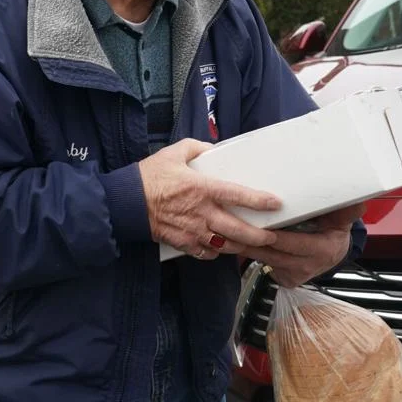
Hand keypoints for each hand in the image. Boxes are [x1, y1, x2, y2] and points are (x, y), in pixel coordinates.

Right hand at [139, 139, 283, 259]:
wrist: (125, 202)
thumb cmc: (148, 177)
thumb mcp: (172, 153)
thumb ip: (196, 148)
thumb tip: (212, 148)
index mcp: (202, 189)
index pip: (238, 195)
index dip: (260, 200)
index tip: (276, 203)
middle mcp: (201, 213)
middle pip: (239, 230)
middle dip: (260, 236)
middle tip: (272, 235)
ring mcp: (193, 231)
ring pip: (226, 245)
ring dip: (241, 246)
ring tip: (251, 243)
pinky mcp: (183, 243)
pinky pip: (207, 253)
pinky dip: (217, 252)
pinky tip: (221, 246)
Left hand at [241, 203, 365, 286]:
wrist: (333, 252)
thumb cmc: (333, 229)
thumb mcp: (342, 219)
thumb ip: (346, 210)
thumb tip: (359, 200)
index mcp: (324, 249)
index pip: (294, 242)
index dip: (274, 234)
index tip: (255, 223)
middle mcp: (309, 265)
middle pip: (272, 251)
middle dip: (250, 239)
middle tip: (229, 225)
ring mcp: (296, 275)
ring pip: (262, 259)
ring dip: (243, 246)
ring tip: (223, 232)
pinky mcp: (286, 280)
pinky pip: (262, 265)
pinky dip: (247, 254)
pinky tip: (231, 243)